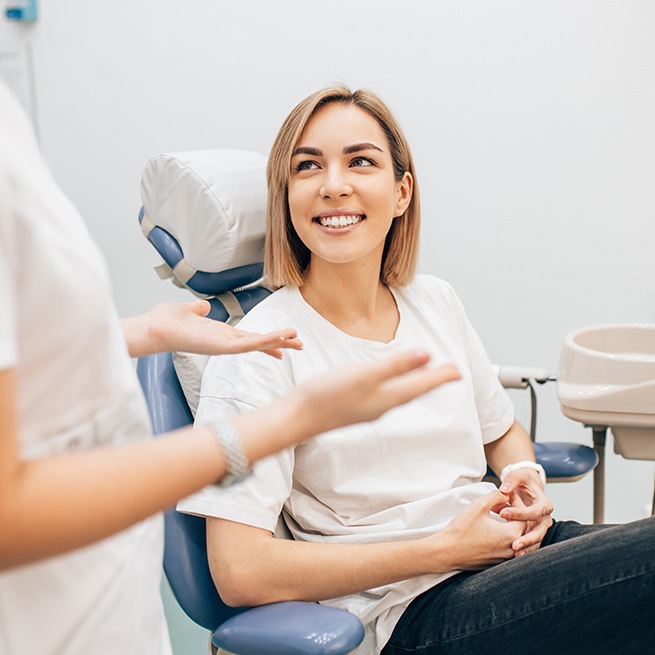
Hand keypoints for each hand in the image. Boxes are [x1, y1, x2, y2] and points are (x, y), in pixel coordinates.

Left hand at [125, 300, 302, 357]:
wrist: (154, 328)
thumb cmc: (166, 321)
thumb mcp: (188, 310)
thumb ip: (198, 309)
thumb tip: (203, 306)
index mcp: (221, 334)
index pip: (250, 337)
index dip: (268, 339)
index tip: (284, 342)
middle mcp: (225, 342)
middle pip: (259, 342)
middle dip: (280, 343)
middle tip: (301, 345)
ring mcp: (225, 346)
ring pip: (258, 344)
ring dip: (278, 341)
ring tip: (297, 340)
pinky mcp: (222, 347)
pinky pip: (248, 345)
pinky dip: (265, 342)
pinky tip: (279, 339)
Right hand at [296, 351, 460, 434]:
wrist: (296, 418)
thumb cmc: (326, 396)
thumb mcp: (364, 375)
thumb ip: (395, 365)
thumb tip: (427, 355)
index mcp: (388, 397)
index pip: (422, 385)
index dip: (441, 376)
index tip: (459, 371)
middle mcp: (381, 406)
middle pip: (415, 391)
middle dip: (433, 380)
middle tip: (450, 373)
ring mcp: (367, 408)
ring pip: (401, 394)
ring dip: (416, 383)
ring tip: (425, 375)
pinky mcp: (354, 406)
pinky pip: (386, 395)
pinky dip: (397, 386)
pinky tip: (389, 383)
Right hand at [436, 490, 526, 570]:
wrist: (448, 551)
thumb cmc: (462, 529)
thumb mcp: (479, 505)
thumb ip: (496, 496)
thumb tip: (505, 495)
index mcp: (511, 534)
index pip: (524, 515)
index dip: (516, 502)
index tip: (507, 495)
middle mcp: (512, 549)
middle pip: (521, 527)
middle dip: (513, 513)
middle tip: (501, 504)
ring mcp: (504, 558)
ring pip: (515, 538)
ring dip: (509, 525)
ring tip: (496, 515)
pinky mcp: (496, 563)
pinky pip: (506, 547)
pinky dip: (503, 536)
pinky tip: (491, 528)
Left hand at [498, 468, 553, 555]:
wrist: (526, 488)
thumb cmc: (522, 482)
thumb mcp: (518, 476)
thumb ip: (512, 480)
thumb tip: (504, 490)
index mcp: (544, 504)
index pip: (534, 511)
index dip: (519, 513)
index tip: (502, 513)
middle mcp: (545, 518)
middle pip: (540, 531)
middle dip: (527, 539)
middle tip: (514, 545)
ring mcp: (540, 528)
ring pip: (537, 541)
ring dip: (527, 548)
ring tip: (515, 554)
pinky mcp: (534, 534)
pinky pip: (532, 545)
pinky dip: (525, 550)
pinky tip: (515, 557)